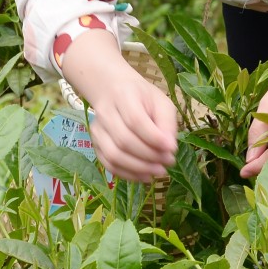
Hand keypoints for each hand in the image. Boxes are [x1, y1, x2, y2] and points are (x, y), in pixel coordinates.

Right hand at [60, 33, 176, 181]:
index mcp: (124, 95)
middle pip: (124, 140)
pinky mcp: (95, 145)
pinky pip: (109, 165)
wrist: (114, 92)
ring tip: (159, 170)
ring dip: (139, 168)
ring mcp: (97, 130)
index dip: (154, 138)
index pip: (135, 120)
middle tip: (168, 162)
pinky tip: (145, 176)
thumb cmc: (142, 98)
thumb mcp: (161, 102)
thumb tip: (170, 148)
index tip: (172, 149)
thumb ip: (167, 123)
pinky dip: (128, 174)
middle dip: (149, 156)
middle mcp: (105, 112)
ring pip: (114, 155)